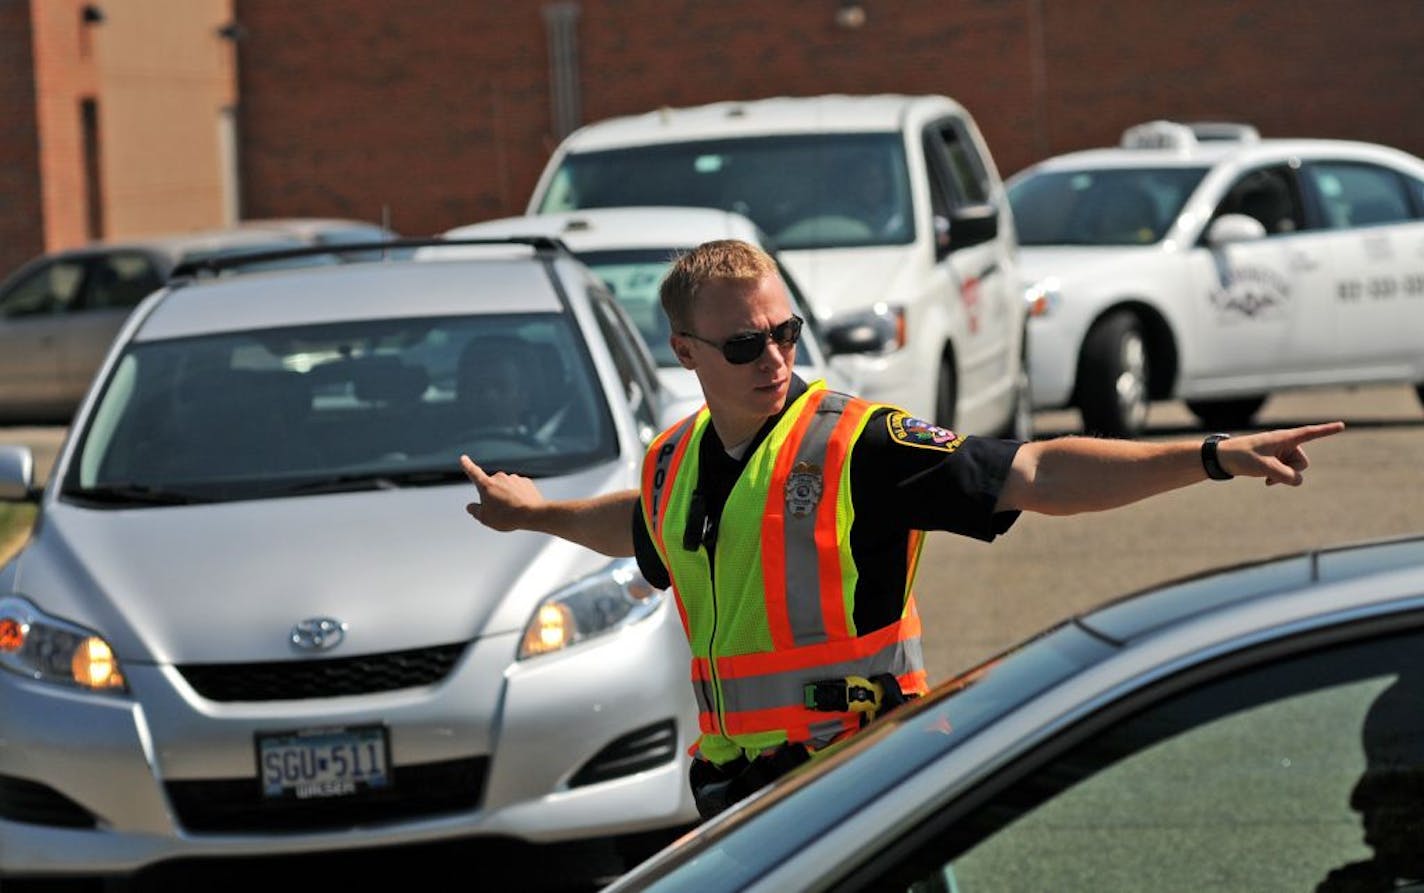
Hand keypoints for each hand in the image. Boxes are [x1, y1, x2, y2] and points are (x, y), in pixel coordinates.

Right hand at [461, 454, 543, 530]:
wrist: (533, 514)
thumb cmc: (506, 517)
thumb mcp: (484, 518)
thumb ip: (475, 510)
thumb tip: (470, 506)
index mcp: (486, 485)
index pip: (473, 472)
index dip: (467, 465)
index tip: (463, 458)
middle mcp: (500, 477)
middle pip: (492, 487)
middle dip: (493, 497)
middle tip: (500, 511)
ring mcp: (514, 478)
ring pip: (506, 488)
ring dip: (507, 497)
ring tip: (513, 511)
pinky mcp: (526, 482)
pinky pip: (518, 489)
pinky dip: (518, 496)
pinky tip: (522, 506)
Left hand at [1220, 421, 1345, 485]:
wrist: (1222, 458)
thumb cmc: (1241, 457)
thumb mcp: (1263, 467)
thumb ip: (1284, 475)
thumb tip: (1298, 481)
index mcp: (1284, 438)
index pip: (1310, 433)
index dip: (1326, 430)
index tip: (1342, 425)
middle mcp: (1284, 444)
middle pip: (1302, 462)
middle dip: (1291, 471)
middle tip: (1271, 472)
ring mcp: (1280, 453)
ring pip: (1294, 470)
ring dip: (1282, 476)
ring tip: (1265, 476)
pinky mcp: (1274, 460)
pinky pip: (1286, 473)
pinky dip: (1278, 478)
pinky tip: (1265, 481)